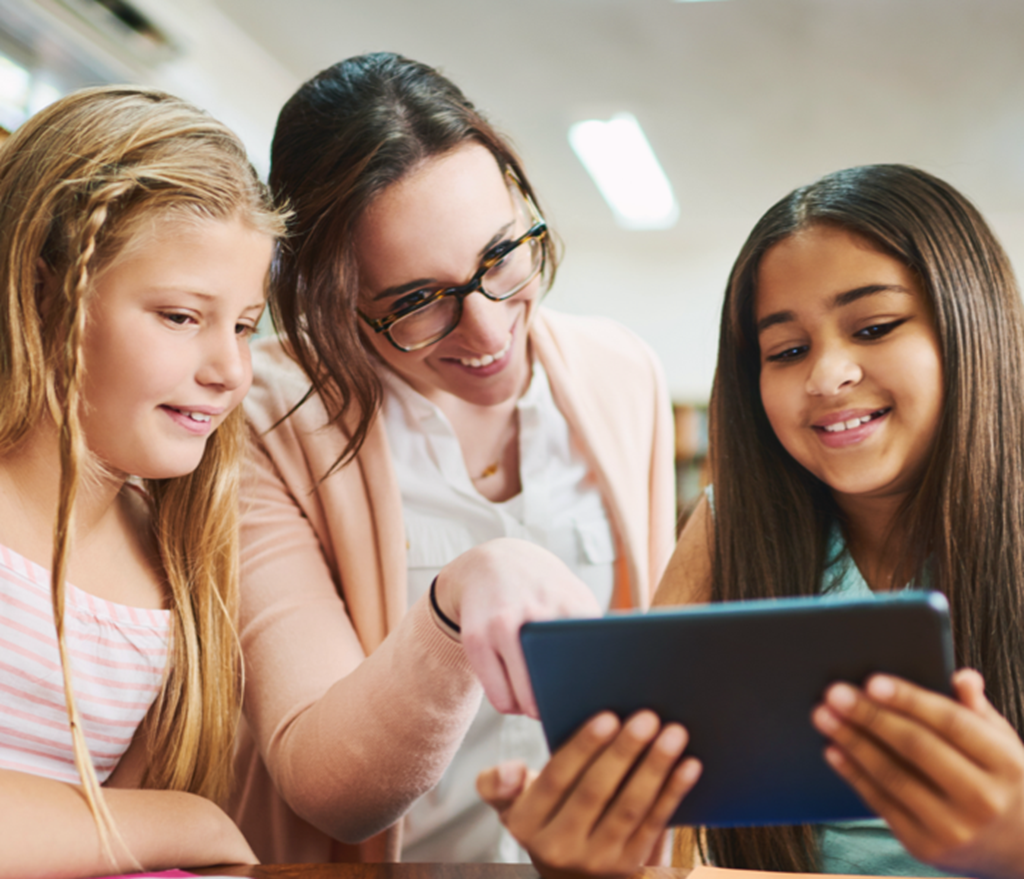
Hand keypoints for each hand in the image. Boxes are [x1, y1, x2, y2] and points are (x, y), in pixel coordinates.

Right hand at [436, 538, 601, 716]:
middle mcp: (534, 612)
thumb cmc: (543, 588)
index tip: (597, 701)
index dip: (595, 688)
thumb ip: (595, 628)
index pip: (591, 662)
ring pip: (523, 701)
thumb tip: (610, 680)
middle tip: (566, 710)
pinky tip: (517, 696)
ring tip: (540, 704)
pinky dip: (511, 705)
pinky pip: (500, 698)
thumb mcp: (575, 594)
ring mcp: (501, 626)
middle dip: (562, 706)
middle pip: (555, 688)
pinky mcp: (475, 639)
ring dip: (533, 710)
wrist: (493, 560)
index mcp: (569, 603)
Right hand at [477, 711, 701, 878]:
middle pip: (595, 792)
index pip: (556, 779)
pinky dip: (673, 793)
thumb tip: (511, 771)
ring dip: (655, 769)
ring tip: (673, 733)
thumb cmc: (544, 818)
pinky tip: (689, 766)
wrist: (571, 878)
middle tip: (648, 717)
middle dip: (624, 752)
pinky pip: (654, 825)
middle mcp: (558, 849)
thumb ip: (498, 784)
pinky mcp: (630, 869)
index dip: (582, 748)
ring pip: (629, 809)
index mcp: (525, 824)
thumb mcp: (511, 805)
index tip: (608, 716)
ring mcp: (597, 863)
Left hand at [812, 669, 1023, 878]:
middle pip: (916, 748)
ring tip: (823, 715)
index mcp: (1007, 763)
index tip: (872, 680)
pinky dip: (854, 775)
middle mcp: (983, 799)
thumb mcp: (1006, 744)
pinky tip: (833, 750)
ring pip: (893, 776)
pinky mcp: (927, 848)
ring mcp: (955, 828)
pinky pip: (882, 804)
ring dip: (852, 742)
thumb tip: (961, 676)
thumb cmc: (1005, 782)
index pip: (951, 723)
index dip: (909, 700)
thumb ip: (978, 710)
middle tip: (833, 692)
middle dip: (870, 717)